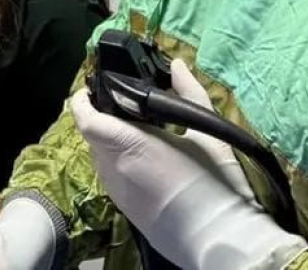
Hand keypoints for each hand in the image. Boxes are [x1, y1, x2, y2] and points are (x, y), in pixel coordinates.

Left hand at [72, 59, 307, 269]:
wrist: (224, 242)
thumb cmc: (217, 183)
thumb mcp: (206, 132)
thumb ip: (189, 93)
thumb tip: (177, 65)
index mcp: (128, 145)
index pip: (86, 119)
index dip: (82, 101)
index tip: (91, 90)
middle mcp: (114, 169)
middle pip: (93, 137)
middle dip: (103, 121)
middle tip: (126, 110)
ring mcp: (118, 194)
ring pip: (102, 160)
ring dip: (112, 145)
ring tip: (140, 137)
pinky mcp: (127, 213)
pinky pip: (113, 180)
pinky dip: (121, 166)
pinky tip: (147, 165)